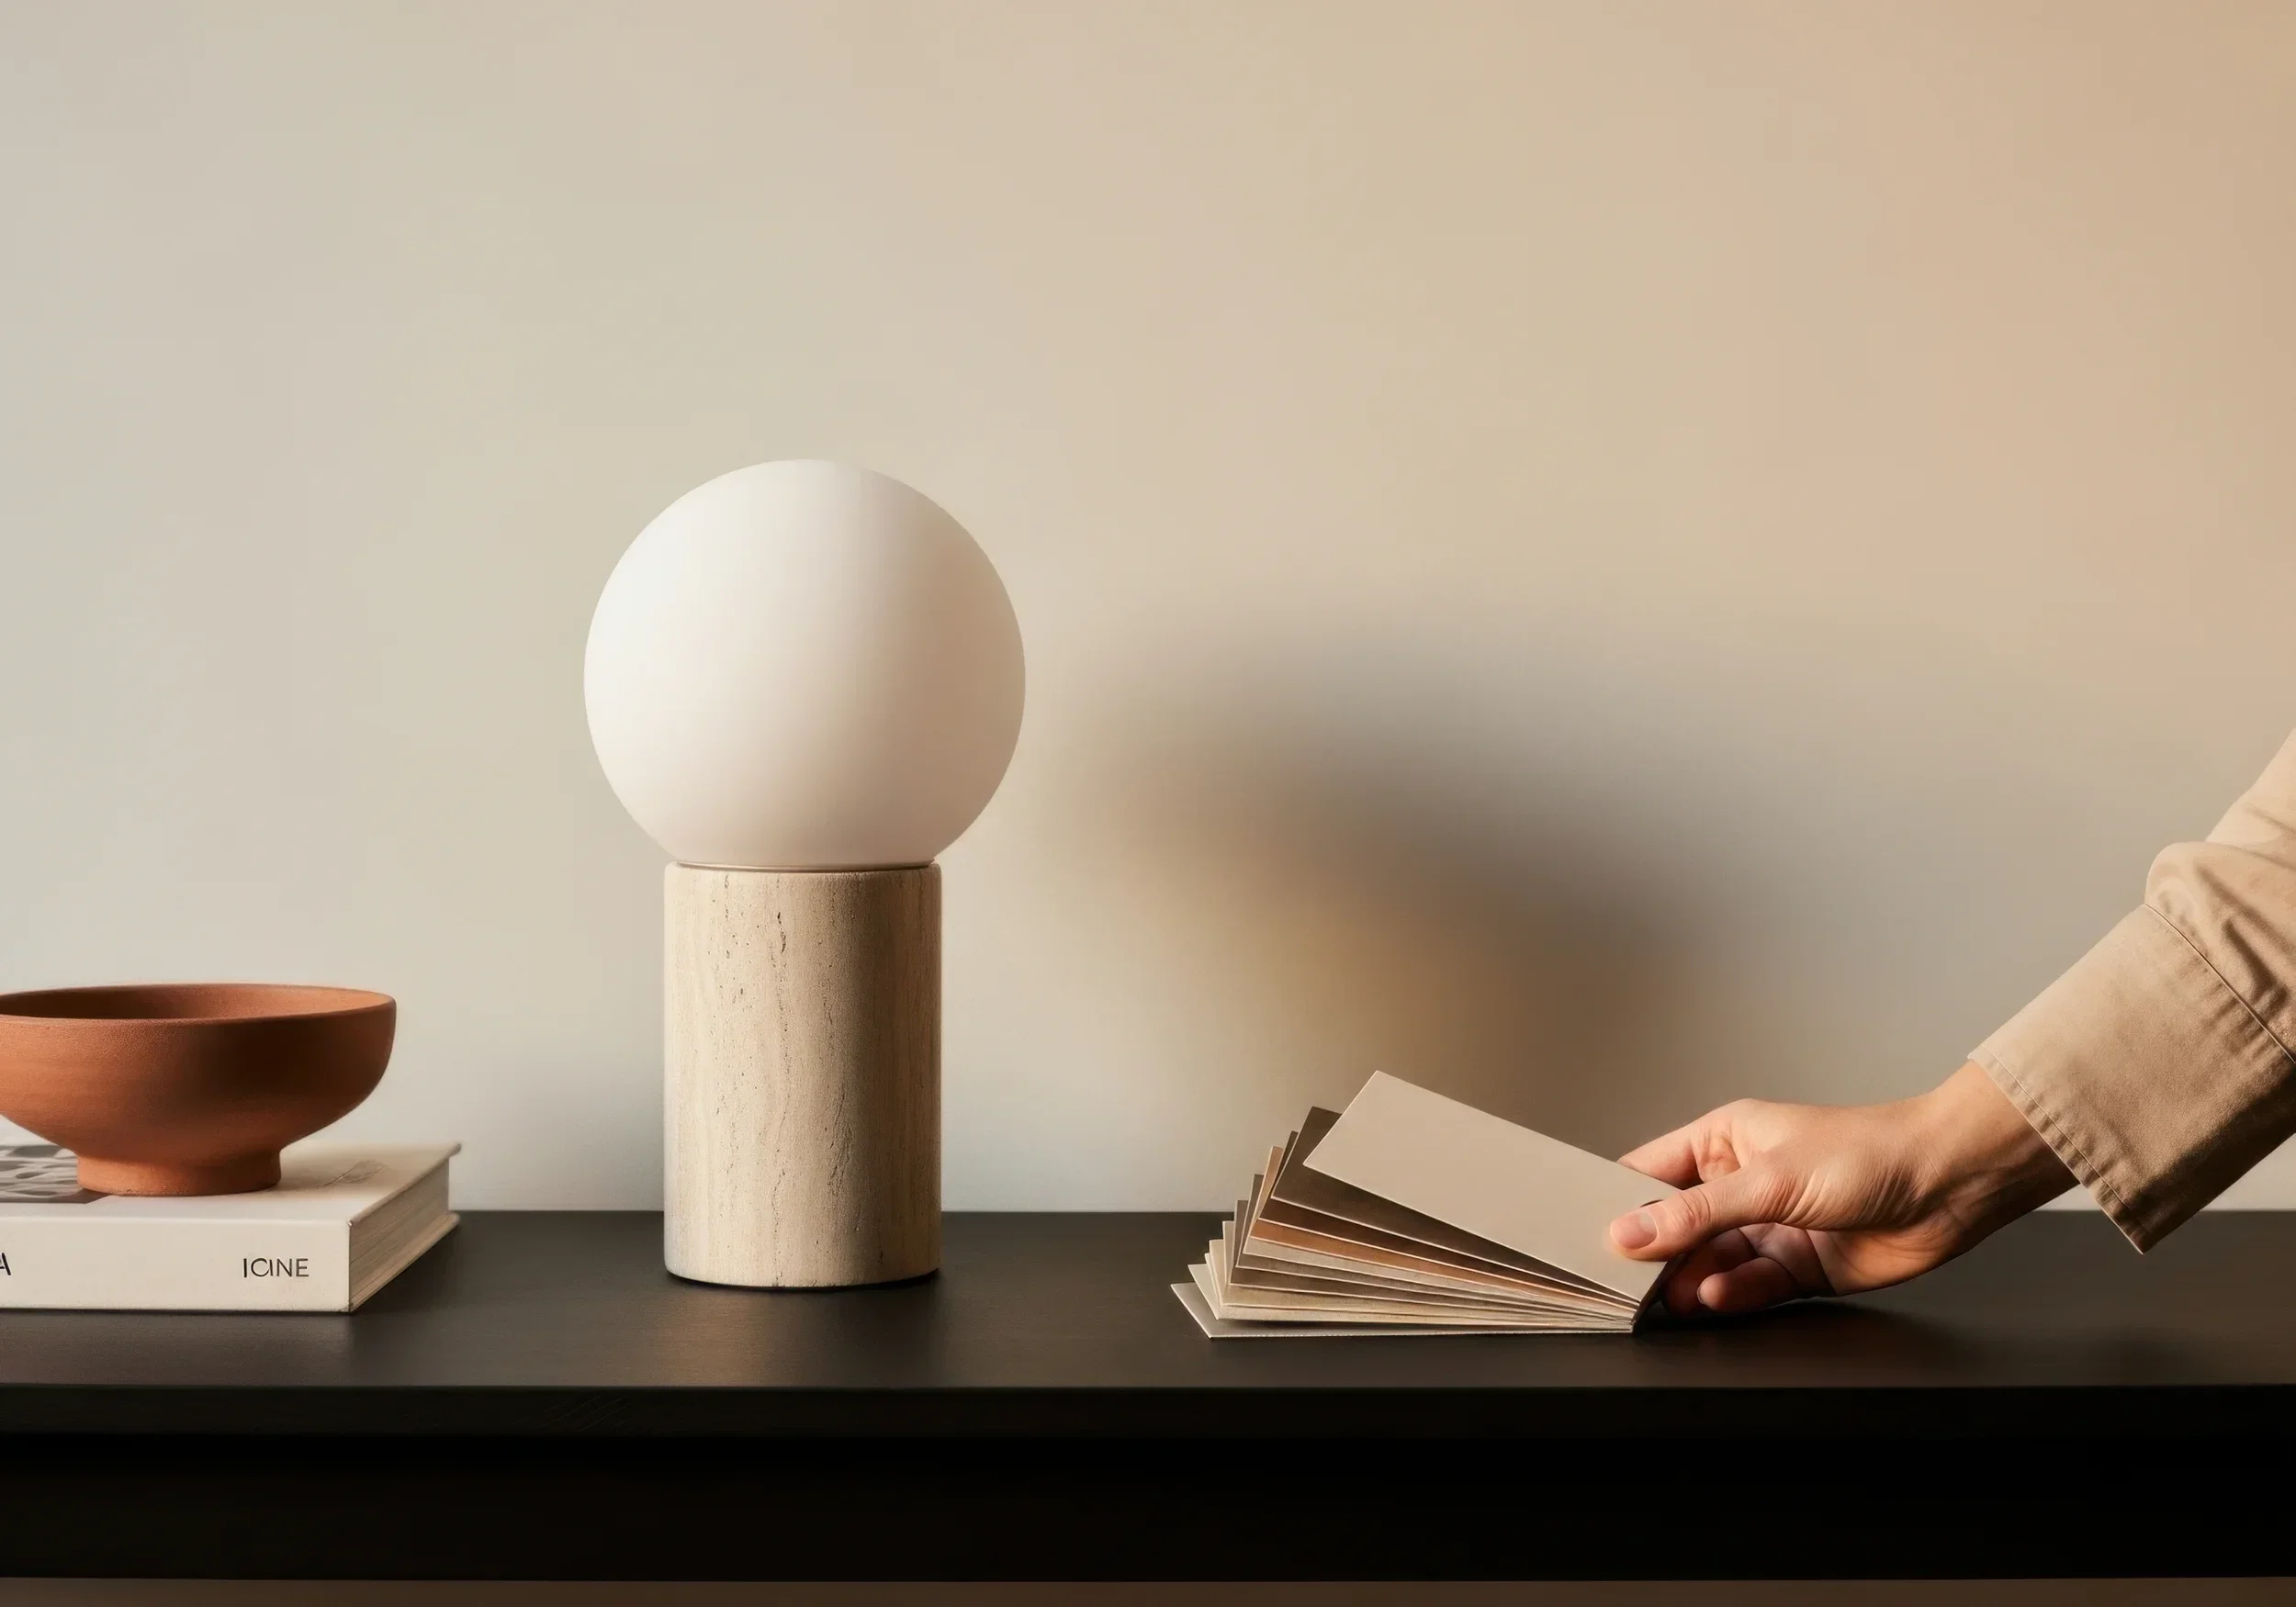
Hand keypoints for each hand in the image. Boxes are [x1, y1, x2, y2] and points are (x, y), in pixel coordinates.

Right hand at [1609, 1063, 2073, 1315]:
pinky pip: (1748, 1287)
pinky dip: (1730, 1295)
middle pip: (1677, 1226)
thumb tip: (1628, 1233)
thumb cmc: (1867, 1153)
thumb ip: (1697, 1213)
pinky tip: (1716, 1297)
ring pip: (1709, 1263)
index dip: (1618, 1203)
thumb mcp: (1768, 1179)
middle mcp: (1740, 1184)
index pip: (1650, 1173)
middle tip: (1624, 1280)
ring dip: (1691, 1280)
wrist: (1948, 1187)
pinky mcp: (1796, 1267)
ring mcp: (1768, 1227)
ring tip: (1671, 1297)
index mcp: (1723, 1141)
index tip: (1586, 1231)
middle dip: (1654, 1253)